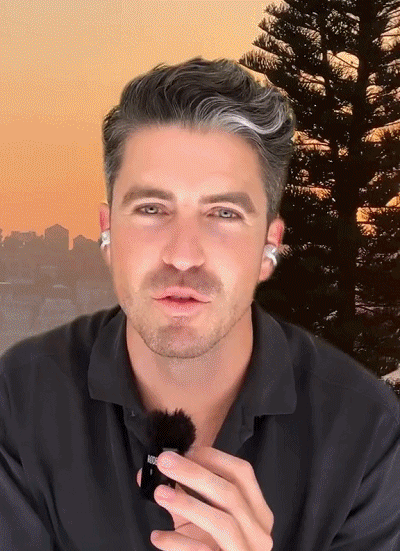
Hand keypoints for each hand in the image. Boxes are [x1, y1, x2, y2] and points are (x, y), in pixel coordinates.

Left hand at [136, 446, 273, 550]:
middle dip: (194, 473)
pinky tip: (159, 536)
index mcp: (257, 511)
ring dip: (188, 504)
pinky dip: (179, 543)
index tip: (185, 451)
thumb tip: (149, 475)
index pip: (242, 473)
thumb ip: (181, 496)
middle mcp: (258, 531)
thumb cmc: (213, 548)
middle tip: (165, 462)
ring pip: (222, 522)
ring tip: (160, 493)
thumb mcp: (200, 520)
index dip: (213, 458)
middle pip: (230, 493)